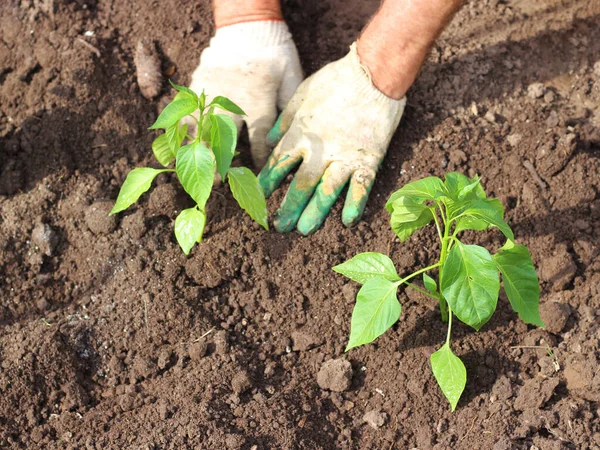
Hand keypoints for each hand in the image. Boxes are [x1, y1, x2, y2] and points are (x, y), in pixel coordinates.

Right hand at [188, 21, 302, 167]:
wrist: (248, 24)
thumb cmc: (276, 52)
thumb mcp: (292, 78)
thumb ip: (290, 107)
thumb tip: (289, 135)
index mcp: (258, 104)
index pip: (259, 142)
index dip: (258, 163)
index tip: (256, 180)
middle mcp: (232, 103)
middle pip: (223, 142)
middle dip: (219, 164)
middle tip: (216, 182)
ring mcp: (212, 93)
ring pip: (200, 129)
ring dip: (195, 151)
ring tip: (191, 169)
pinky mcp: (199, 85)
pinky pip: (185, 111)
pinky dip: (179, 129)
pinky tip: (174, 145)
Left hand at [258, 42, 405, 234]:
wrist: (373, 74)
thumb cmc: (335, 80)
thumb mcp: (301, 94)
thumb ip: (284, 121)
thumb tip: (270, 140)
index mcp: (301, 134)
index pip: (278, 165)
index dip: (268, 183)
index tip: (259, 198)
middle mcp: (320, 150)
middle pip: (300, 185)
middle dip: (288, 207)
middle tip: (280, 226)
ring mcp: (345, 156)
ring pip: (327, 191)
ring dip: (315, 212)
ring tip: (305, 229)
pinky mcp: (369, 159)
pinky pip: (361, 186)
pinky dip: (355, 204)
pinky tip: (348, 220)